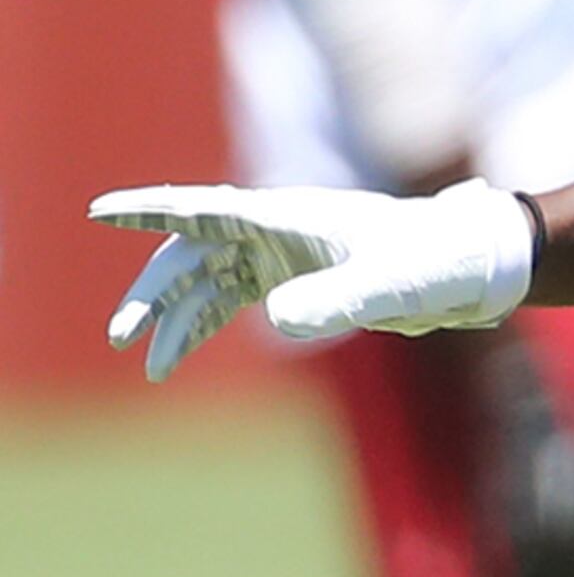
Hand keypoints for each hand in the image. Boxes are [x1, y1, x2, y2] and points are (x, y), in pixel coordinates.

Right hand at [93, 181, 536, 380]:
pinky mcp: (293, 279)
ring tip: (151, 366)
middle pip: (192, 254)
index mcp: (288, 217)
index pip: (204, 210)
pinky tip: (177, 356)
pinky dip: (200, 325)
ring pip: (205, 282)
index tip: (101, 213)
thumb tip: (277, 320)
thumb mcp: (393, 284)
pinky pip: (229, 299)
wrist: (470, 266)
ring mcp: (281, 254)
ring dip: (175, 320)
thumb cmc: (436, 263)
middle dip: (153, 295)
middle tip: (123, 338)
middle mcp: (275, 230)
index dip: (150, 211)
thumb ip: (339, 299)